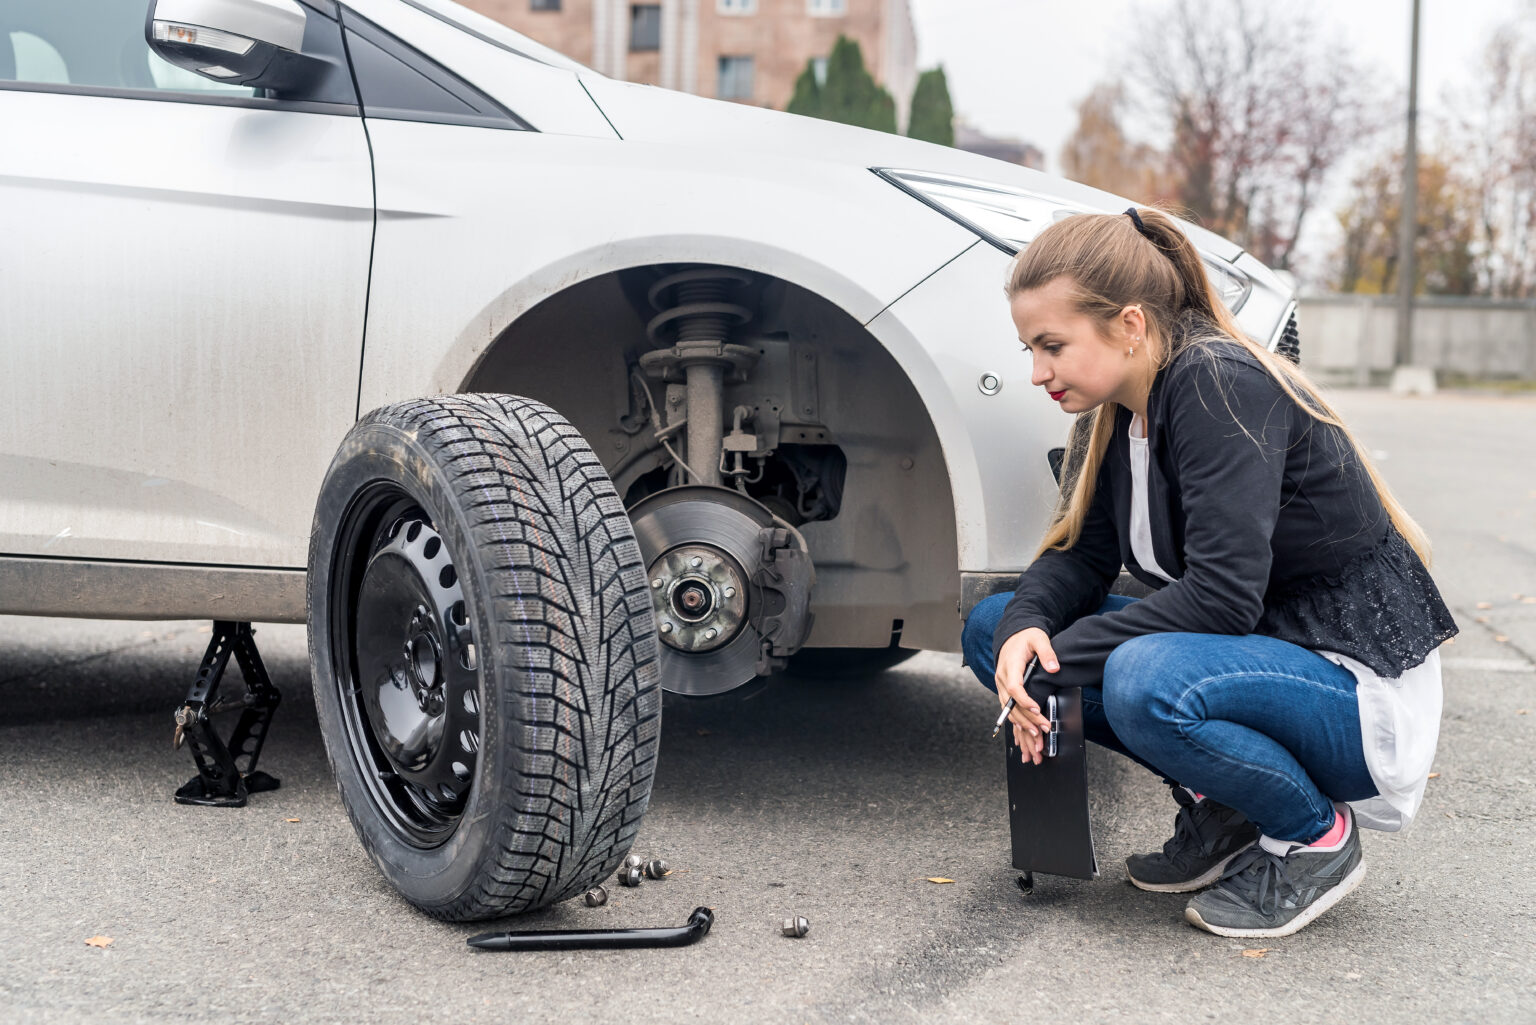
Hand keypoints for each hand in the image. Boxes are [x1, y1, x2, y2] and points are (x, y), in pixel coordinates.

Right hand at [995, 627, 1058, 765]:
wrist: (1013, 635)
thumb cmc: (1026, 637)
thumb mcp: (1039, 639)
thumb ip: (1047, 653)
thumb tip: (1054, 668)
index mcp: (1010, 665)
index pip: (1014, 687)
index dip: (1024, 701)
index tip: (1037, 709)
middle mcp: (1002, 677)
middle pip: (1011, 703)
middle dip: (1027, 718)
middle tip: (1042, 728)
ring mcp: (1001, 684)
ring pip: (1008, 708)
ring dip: (1021, 722)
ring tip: (1036, 733)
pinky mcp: (1003, 688)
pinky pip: (1007, 707)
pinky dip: (1016, 718)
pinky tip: (1026, 727)